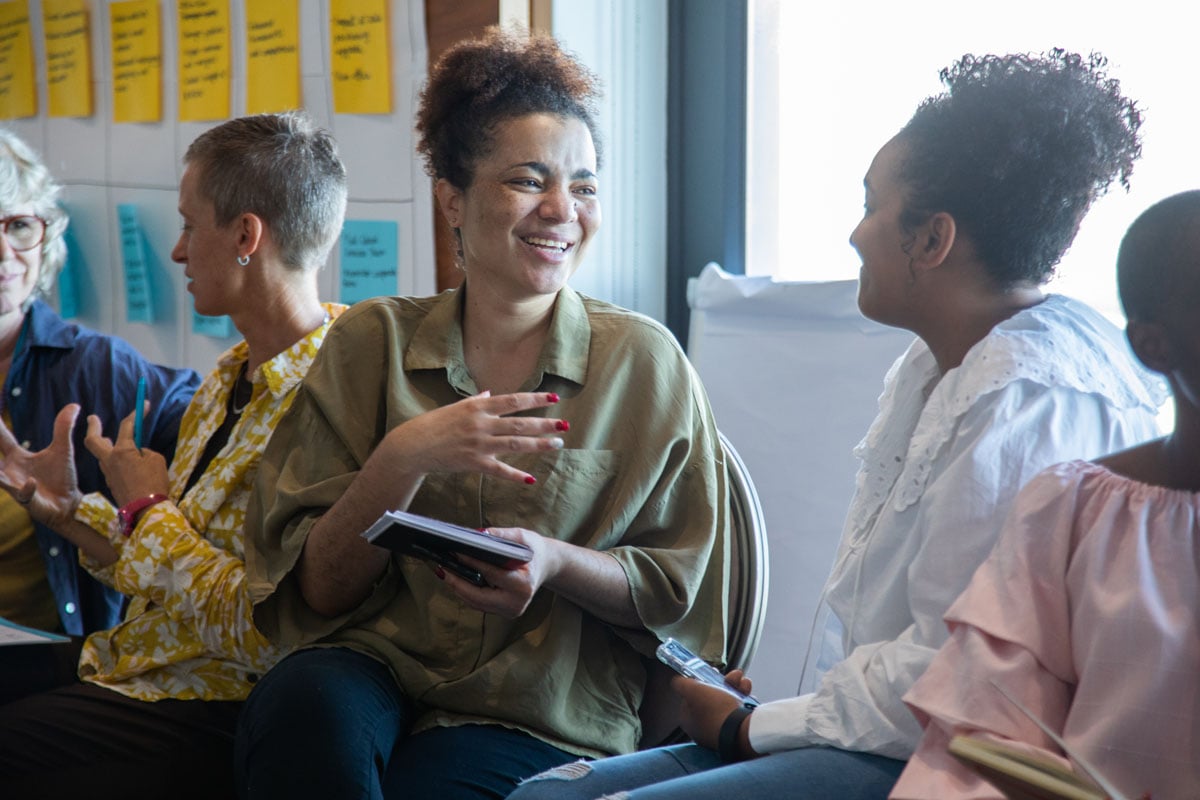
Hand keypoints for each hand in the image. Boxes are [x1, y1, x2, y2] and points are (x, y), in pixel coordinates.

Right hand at [0, 404, 83, 529]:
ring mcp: (16, 485)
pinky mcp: (27, 499)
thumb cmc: (61, 477)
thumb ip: (63, 428)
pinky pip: (23, 493)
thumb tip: (74, 405)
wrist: (70, 502)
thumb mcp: (62, 449)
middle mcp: (11, 470)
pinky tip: (31, 482)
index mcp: (17, 457)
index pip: (1, 438)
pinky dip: (26, 488)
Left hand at [83, 402, 169, 506]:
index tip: (145, 404)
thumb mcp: (157, 460)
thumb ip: (144, 452)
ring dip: (107, 447)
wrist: (145, 511)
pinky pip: (111, 467)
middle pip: (94, 440)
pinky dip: (116, 461)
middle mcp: (110, 460)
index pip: (127, 426)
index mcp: (122, 451)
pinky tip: (127, 465)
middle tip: (92, 418)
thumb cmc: (154, 483)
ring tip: (116, 443)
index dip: (137, 413)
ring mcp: (108, 473)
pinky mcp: (112, 484)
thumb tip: (138, 453)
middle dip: (93, 427)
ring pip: (103, 455)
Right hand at [381, 392, 566, 484]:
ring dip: (538, 445)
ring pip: (515, 444)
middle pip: (519, 423)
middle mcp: (481, 424)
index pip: (512, 401)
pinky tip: (530, 479)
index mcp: (477, 407)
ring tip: (557, 444)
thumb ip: (476, 401)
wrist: (413, 446)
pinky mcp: (473, 463)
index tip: (553, 399)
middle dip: (544, 424)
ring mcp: (478, 444)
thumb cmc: (434, 424)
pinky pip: (498, 470)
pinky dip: (515, 476)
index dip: (534, 399)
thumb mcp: (455, 407)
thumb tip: (491, 393)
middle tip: (564, 425)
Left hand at [436, 526, 554, 617]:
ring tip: (443, 571)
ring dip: (458, 588)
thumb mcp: (522, 536)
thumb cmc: (534, 550)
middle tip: (441, 567)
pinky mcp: (504, 613)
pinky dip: (466, 591)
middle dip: (457, 581)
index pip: (490, 574)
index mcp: (524, 585)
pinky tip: (455, 578)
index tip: (454, 552)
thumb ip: (502, 534)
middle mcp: (517, 603)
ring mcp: (510, 611)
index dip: (471, 563)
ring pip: (476, 602)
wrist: (547, 566)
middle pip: (477, 595)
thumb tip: (478, 534)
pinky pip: (480, 603)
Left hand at [672, 672, 756, 755]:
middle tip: (731, 676)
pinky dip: (744, 700)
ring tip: (742, 682)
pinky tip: (747, 692)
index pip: (691, 699)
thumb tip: (678, 682)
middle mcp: (704, 729)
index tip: (709, 674)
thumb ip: (681, 684)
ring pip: (727, 703)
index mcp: (690, 721)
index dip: (700, 684)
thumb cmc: (715, 711)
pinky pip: (739, 712)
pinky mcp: (737, 733)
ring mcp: (721, 732)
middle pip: (712, 698)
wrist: (740, 731)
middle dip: (723, 683)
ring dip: (735, 688)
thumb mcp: (692, 691)